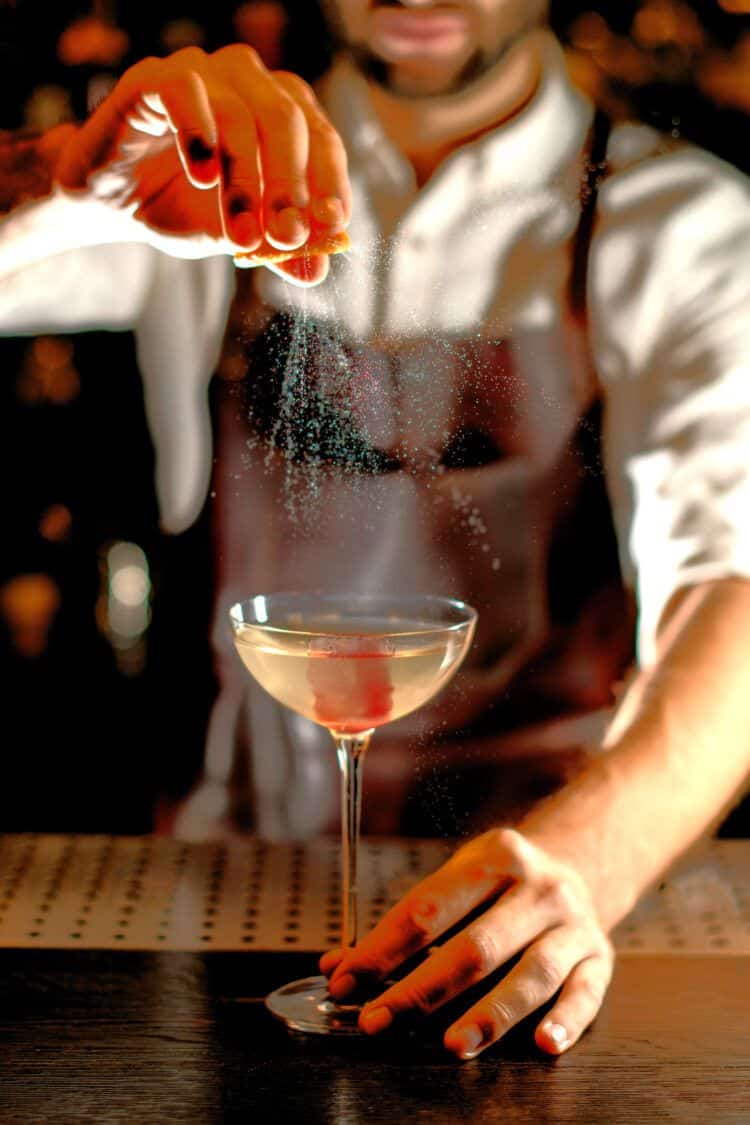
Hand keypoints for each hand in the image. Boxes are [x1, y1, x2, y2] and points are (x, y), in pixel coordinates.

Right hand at [54, 45, 350, 284]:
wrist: (113, 205)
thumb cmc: (183, 208)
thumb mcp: (237, 237)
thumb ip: (277, 248)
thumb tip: (316, 271)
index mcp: (282, 112)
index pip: (322, 140)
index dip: (330, 183)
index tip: (332, 224)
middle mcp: (248, 81)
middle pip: (287, 123)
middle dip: (290, 188)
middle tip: (285, 238)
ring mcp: (201, 72)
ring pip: (240, 112)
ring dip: (245, 181)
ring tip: (240, 235)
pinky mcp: (152, 78)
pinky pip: (184, 90)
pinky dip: (199, 133)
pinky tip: (202, 177)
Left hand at [320, 828, 613, 1058]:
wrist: (581, 864)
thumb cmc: (504, 882)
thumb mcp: (458, 881)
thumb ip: (405, 924)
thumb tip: (340, 967)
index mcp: (494, 858)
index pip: (428, 910)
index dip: (382, 951)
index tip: (346, 983)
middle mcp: (537, 888)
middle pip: (475, 946)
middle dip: (422, 991)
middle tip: (381, 1022)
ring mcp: (572, 923)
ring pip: (531, 973)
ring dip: (490, 1014)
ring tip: (453, 1045)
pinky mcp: (600, 957)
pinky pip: (585, 993)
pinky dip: (566, 1020)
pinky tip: (544, 1043)